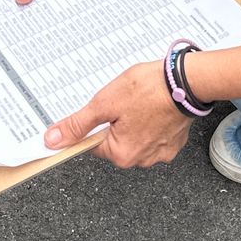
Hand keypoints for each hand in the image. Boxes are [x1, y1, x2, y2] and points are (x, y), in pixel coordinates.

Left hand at [43, 62, 190, 167]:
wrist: (187, 81)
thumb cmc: (149, 89)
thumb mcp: (104, 103)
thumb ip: (78, 124)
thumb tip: (54, 140)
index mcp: (121, 154)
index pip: (92, 144)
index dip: (92, 125)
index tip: (101, 110)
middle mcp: (141, 159)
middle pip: (115, 141)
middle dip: (115, 122)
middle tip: (122, 101)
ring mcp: (160, 152)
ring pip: (135, 137)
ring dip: (133, 122)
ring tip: (140, 101)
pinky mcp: (174, 142)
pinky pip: (154, 135)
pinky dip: (151, 122)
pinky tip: (153, 106)